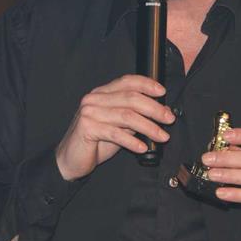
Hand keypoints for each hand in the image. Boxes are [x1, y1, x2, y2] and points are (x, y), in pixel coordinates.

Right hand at [55, 75, 174, 180]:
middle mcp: (94, 99)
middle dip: (154, 108)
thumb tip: (161, 112)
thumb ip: (135, 118)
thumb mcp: (119, 127)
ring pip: (126, 115)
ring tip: (162, 136)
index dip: (146, 84)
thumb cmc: (95, 142)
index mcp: (102, 93)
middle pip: (130, 98)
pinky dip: (132, 141)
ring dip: (148, 126)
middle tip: (169, 119)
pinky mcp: (87, 128)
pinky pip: (115, 133)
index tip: (163, 92)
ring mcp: (89, 112)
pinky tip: (143, 147)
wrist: (71, 160)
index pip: (127, 81)